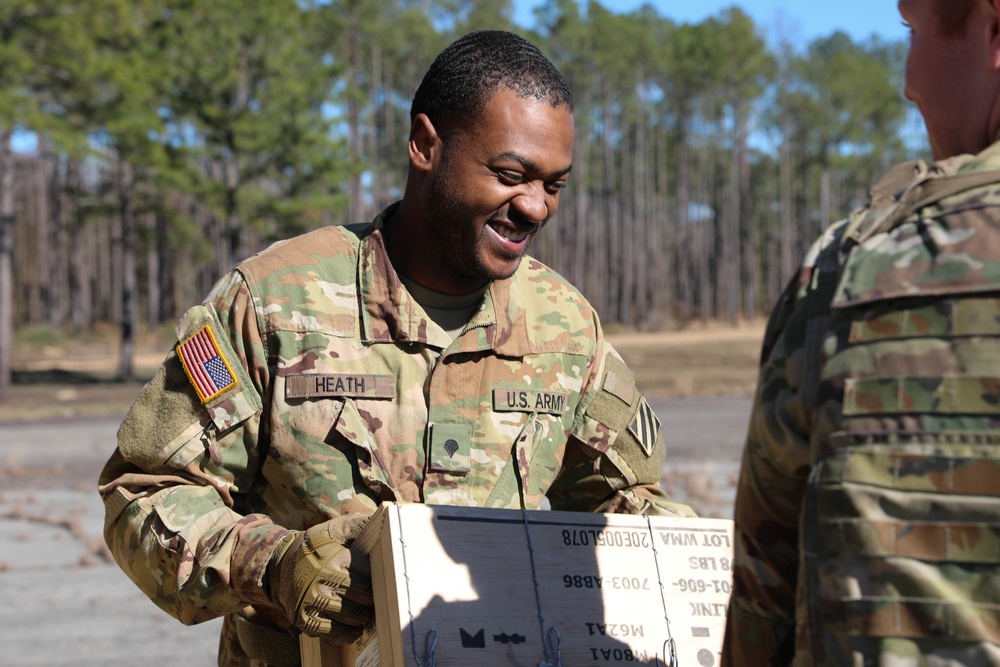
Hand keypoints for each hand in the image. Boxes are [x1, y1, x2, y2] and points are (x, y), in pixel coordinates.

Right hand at [267, 513, 372, 642]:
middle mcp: (320, 578)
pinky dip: (348, 633)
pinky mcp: (303, 618)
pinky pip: (333, 632)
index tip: (385, 580)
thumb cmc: (315, 547)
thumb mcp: (332, 530)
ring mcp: (311, 600)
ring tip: (368, 613)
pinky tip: (355, 627)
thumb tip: (385, 518)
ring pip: (350, 615)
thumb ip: (358, 525)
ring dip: (363, 616)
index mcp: (332, 555)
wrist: (279, 565)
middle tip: (380, 600)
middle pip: (362, 596)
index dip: (380, 577)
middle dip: (374, 599)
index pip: (368, 572)